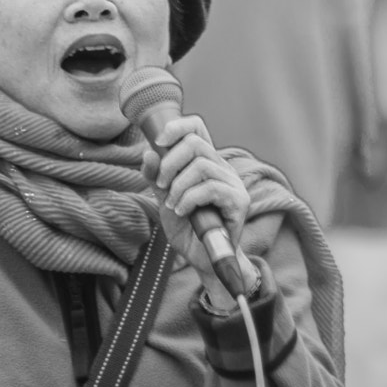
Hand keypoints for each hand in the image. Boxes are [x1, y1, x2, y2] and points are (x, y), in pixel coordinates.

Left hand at [139, 114, 254, 306]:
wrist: (203, 259)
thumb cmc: (188, 228)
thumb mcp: (165, 200)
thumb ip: (157, 178)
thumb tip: (148, 153)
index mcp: (206, 162)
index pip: (196, 127)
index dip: (177, 127)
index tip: (158, 142)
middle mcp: (222, 168)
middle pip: (195, 143)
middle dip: (170, 163)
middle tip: (161, 185)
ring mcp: (233, 184)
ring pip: (201, 166)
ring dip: (178, 186)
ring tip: (173, 204)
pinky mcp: (239, 201)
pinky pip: (210, 188)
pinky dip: (189, 199)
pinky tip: (183, 211)